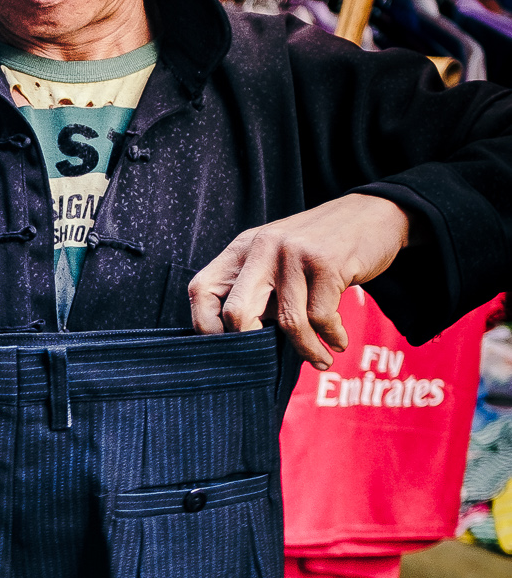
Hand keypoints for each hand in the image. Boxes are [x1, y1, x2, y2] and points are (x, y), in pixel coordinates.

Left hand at [188, 193, 410, 370]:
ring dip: (307, 350)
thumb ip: (258, 291)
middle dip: (252, 346)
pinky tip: (338, 341)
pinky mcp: (326, 262)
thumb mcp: (278, 259)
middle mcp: (263, 247)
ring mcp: (294, 252)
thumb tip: (241, 347)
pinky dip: (331, 337)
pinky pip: (321, 317)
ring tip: (320, 360)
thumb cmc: (321, 249)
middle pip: (236, 313)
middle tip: (269, 363)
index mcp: (243, 248)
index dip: (206, 327)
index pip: (201, 291)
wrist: (375, 214)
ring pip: (287, 322)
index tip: (229, 350)